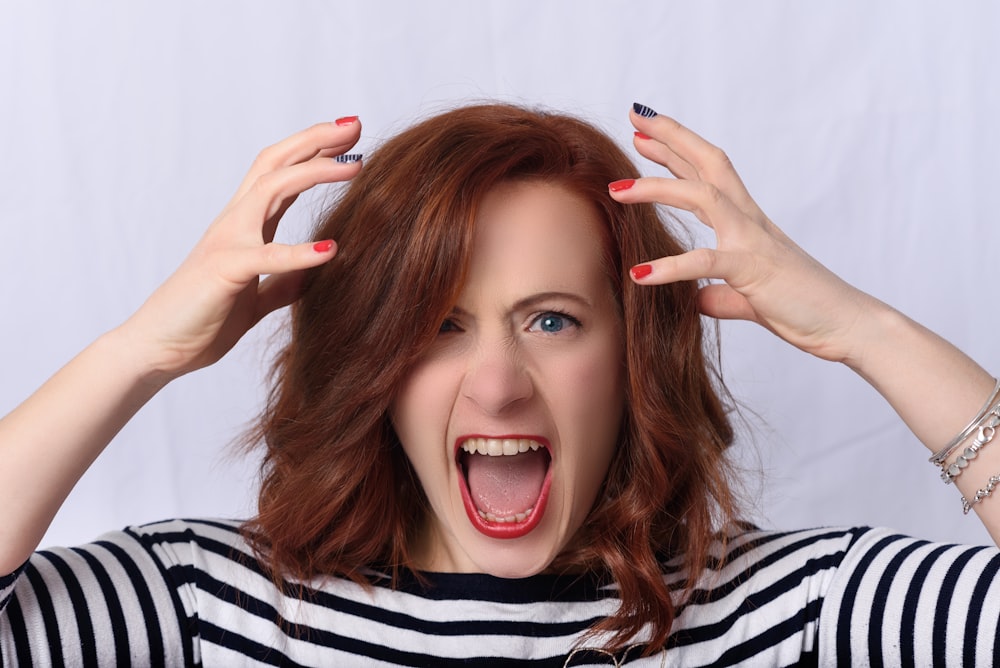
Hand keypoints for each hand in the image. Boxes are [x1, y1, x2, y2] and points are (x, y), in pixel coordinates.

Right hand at [119, 119, 362, 378]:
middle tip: (356, 126)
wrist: (157, 349)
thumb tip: (313, 274)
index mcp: (244, 227)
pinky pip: (266, 257)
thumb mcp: (254, 300)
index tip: (350, 139)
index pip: (281, 174)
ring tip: (355, 168)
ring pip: (271, 189)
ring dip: (315, 173)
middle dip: (315, 141)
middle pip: (276, 163)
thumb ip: (282, 283)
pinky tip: (331, 249)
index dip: (314, 151)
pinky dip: (300, 252)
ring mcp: (227, 242)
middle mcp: (235, 223)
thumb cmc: (199, 320)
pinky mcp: (224, 272)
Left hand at [609, 107, 881, 363]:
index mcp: (749, 224)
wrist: (848, 326)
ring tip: (617, 190)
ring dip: (657, 188)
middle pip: (709, 163)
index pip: (710, 174)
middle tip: (635, 117)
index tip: (645, 134)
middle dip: (671, 137)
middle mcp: (751, 222)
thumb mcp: (751, 299)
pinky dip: (671, 267)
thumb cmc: (805, 307)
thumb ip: (722, 295)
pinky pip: (706, 263)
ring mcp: (753, 242)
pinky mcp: (754, 271)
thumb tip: (699, 301)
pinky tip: (640, 275)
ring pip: (703, 196)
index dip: (678, 150)